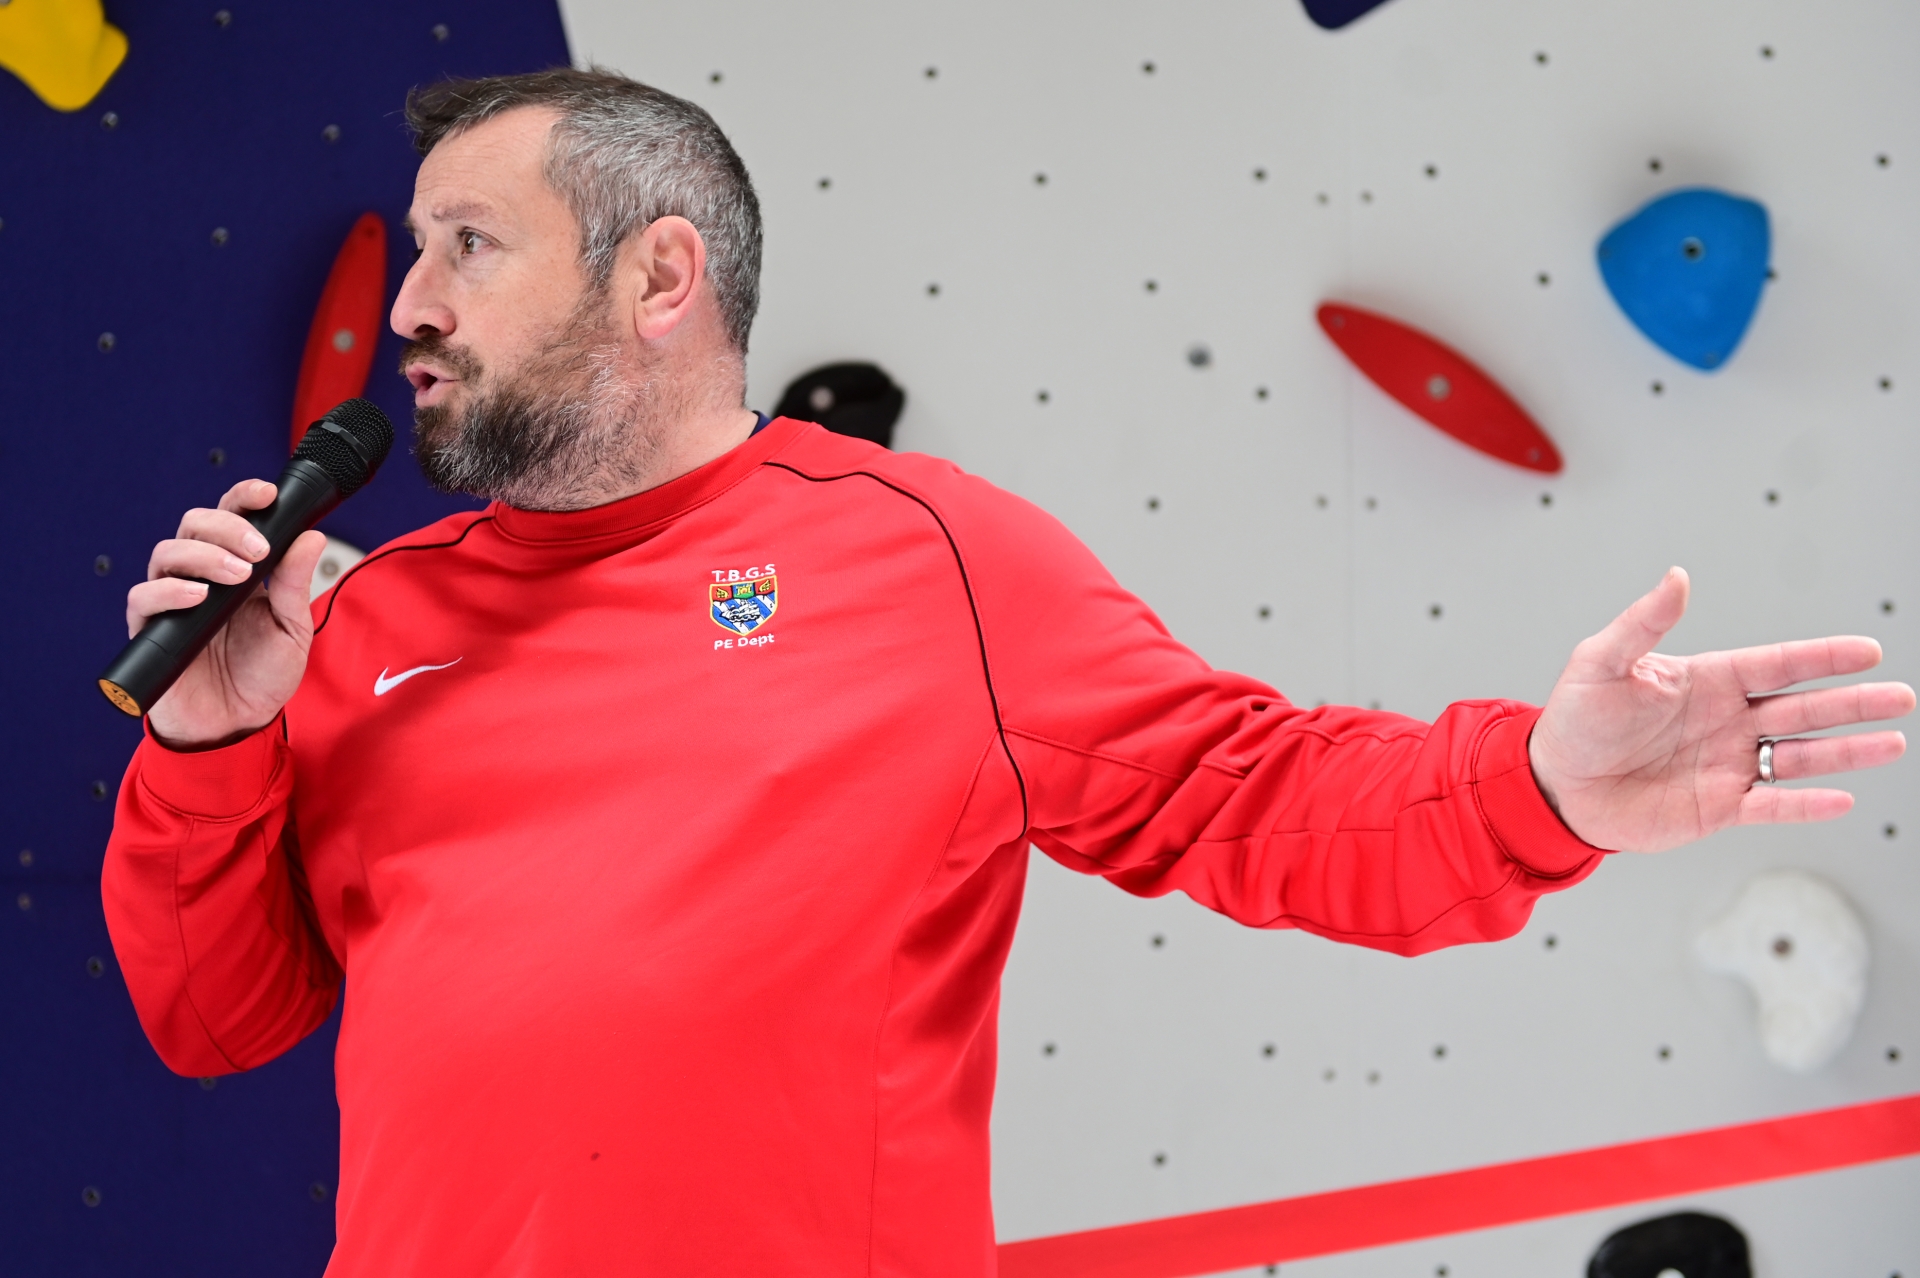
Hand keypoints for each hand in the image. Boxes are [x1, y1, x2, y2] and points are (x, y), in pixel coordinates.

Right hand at [129, 479, 327, 749]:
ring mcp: (172, 599)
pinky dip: (169, 590)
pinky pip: (144, 597)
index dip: (243, 498)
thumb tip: (311, 536)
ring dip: (203, 556)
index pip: (232, 518)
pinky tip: (198, 596)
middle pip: (195, 524)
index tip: (267, 493)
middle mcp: (200, 576)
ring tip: (235, 575)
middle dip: (227, 527)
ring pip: (168, 552)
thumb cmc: (262, 676)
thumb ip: (295, 584)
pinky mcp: (149, 628)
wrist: (237, 725)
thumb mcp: (292, 629)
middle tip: (257, 550)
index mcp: (237, 568)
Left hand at [1528, 568, 1913, 852]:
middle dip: (1853, 704)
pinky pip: (1772, 804)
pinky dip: (1806, 804)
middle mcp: (1726, 721)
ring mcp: (1727, 763)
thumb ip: (1642, 624)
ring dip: (1846, 751)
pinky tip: (1841, 797)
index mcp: (1707, 680)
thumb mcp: (1600, 663)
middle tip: (1900, 697)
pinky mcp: (1719, 806)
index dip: (1822, 658)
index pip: (1777, 664)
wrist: (1554, 784)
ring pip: (1800, 756)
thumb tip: (1676, 578)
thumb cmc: (1574, 720)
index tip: (1868, 651)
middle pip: (1804, 708)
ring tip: (1892, 742)